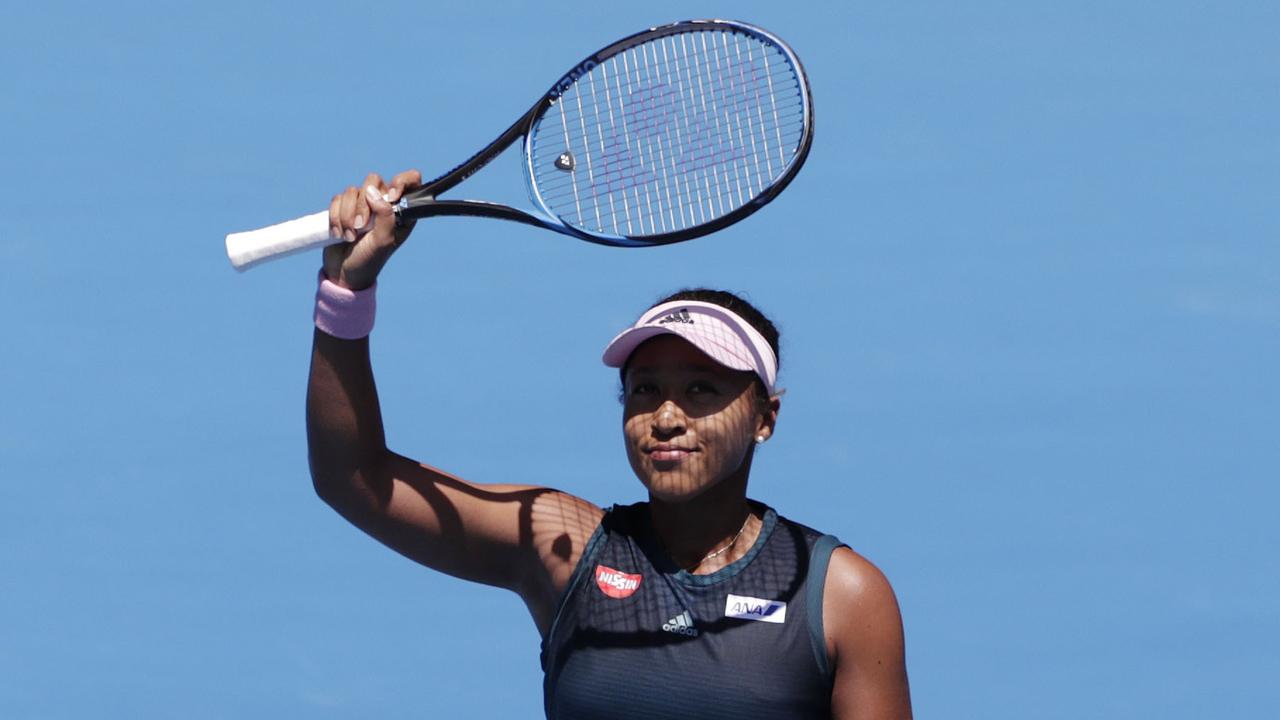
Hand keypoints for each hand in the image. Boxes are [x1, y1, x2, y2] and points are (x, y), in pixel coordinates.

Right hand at [323, 169, 422, 289]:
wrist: (344, 273)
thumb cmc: (369, 260)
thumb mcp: (383, 241)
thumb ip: (385, 215)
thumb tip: (373, 191)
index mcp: (402, 211)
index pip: (411, 181)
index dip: (402, 181)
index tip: (392, 196)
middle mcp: (383, 204)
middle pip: (374, 180)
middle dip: (363, 204)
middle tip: (362, 226)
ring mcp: (363, 205)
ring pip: (352, 190)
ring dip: (347, 215)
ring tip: (349, 236)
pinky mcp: (344, 208)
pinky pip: (337, 199)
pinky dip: (336, 217)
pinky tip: (339, 234)